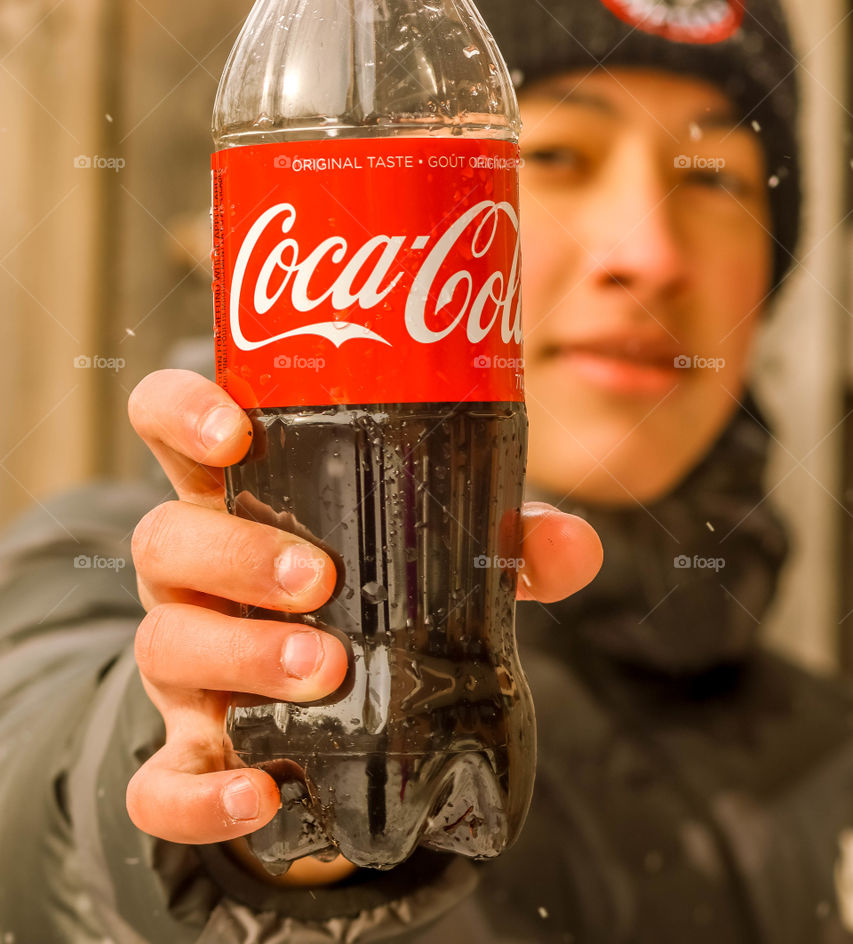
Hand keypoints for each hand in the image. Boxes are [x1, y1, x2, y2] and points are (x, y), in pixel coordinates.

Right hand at [125, 369, 602, 884]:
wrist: (335, 709)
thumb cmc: (374, 592)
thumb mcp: (432, 554)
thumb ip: (502, 541)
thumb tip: (575, 544)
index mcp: (241, 493)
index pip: (169, 424)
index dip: (183, 414)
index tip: (236, 432)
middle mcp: (196, 570)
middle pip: (165, 537)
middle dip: (238, 554)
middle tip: (321, 580)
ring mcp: (184, 660)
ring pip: (163, 643)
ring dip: (240, 656)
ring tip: (327, 671)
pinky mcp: (190, 749)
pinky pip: (161, 779)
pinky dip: (201, 795)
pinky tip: (260, 794)